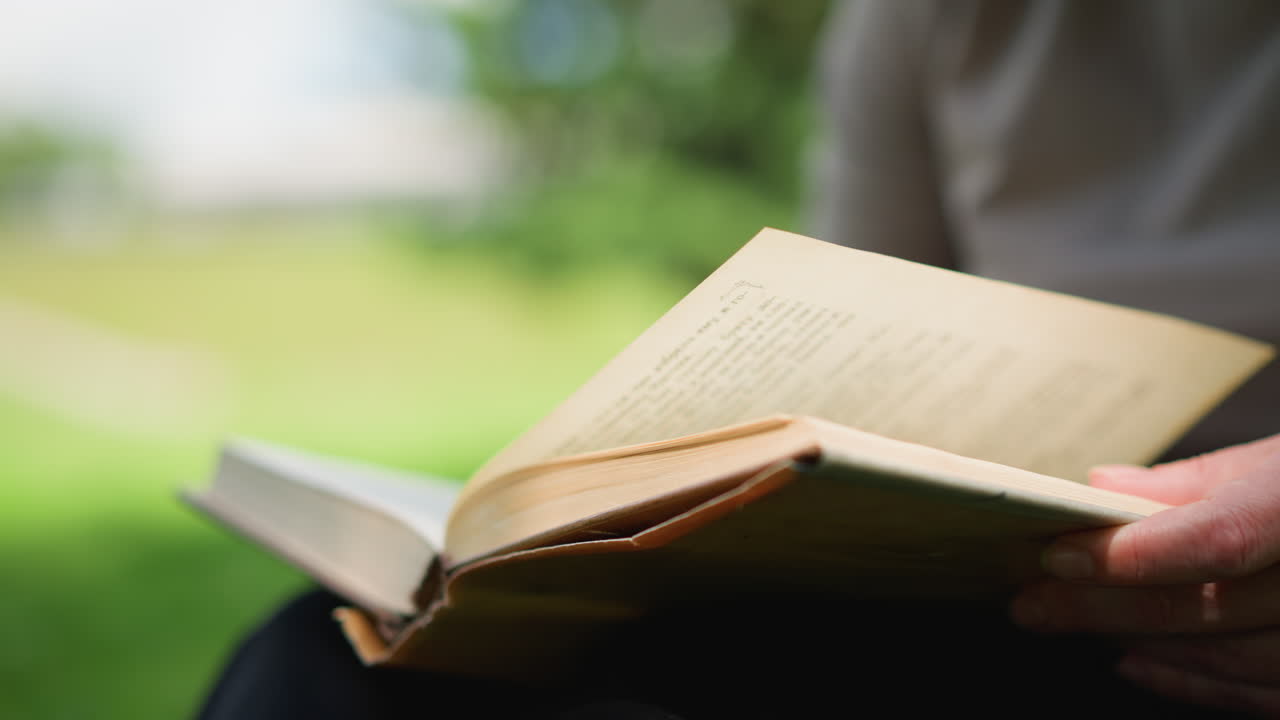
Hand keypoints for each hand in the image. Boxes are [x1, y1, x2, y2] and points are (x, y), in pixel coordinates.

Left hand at [1010, 433, 1279, 714]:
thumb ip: (1204, 480)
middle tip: (1032, 601)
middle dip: (1106, 606)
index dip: (1133, 553)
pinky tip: (1141, 663)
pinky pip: (1270, 695)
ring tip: (1069, 624)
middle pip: (1214, 604)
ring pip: (1238, 658)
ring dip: (1145, 645)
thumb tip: (1101, 489)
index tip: (1055, 554)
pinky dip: (1199, 683)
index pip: (1221, 537)